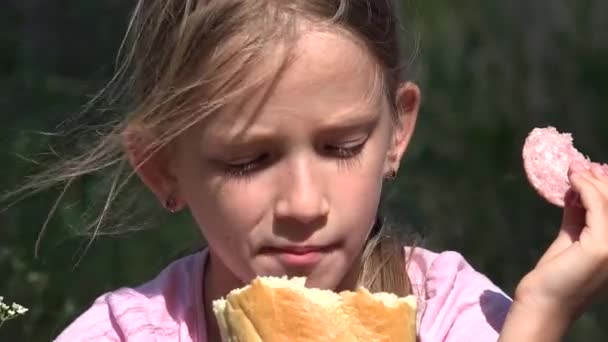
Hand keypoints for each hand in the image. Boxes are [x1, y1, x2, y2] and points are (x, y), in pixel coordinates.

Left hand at [516, 161, 607, 324]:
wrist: (544, 299)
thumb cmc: (557, 272)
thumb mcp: (573, 237)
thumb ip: (580, 215)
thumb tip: (578, 188)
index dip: (607, 187)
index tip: (591, 170)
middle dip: (601, 180)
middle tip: (579, 166)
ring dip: (591, 181)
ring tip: (573, 170)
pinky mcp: (603, 246)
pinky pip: (596, 205)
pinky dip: (585, 188)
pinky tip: (572, 180)